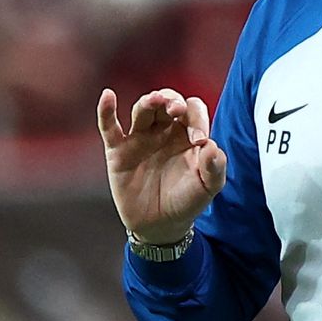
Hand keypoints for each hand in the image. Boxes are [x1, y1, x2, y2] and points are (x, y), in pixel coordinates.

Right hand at [98, 87, 226, 243]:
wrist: (161, 225)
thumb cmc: (187, 201)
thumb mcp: (208, 187)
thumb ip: (215, 167)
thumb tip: (212, 146)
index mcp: (188, 133)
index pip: (193, 110)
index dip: (197, 118)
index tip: (199, 140)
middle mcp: (164, 130)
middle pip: (167, 102)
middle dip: (172, 100)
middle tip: (176, 110)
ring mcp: (140, 138)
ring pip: (142, 110)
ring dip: (148, 102)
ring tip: (154, 101)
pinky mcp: (119, 152)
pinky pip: (110, 128)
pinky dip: (106, 111)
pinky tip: (108, 95)